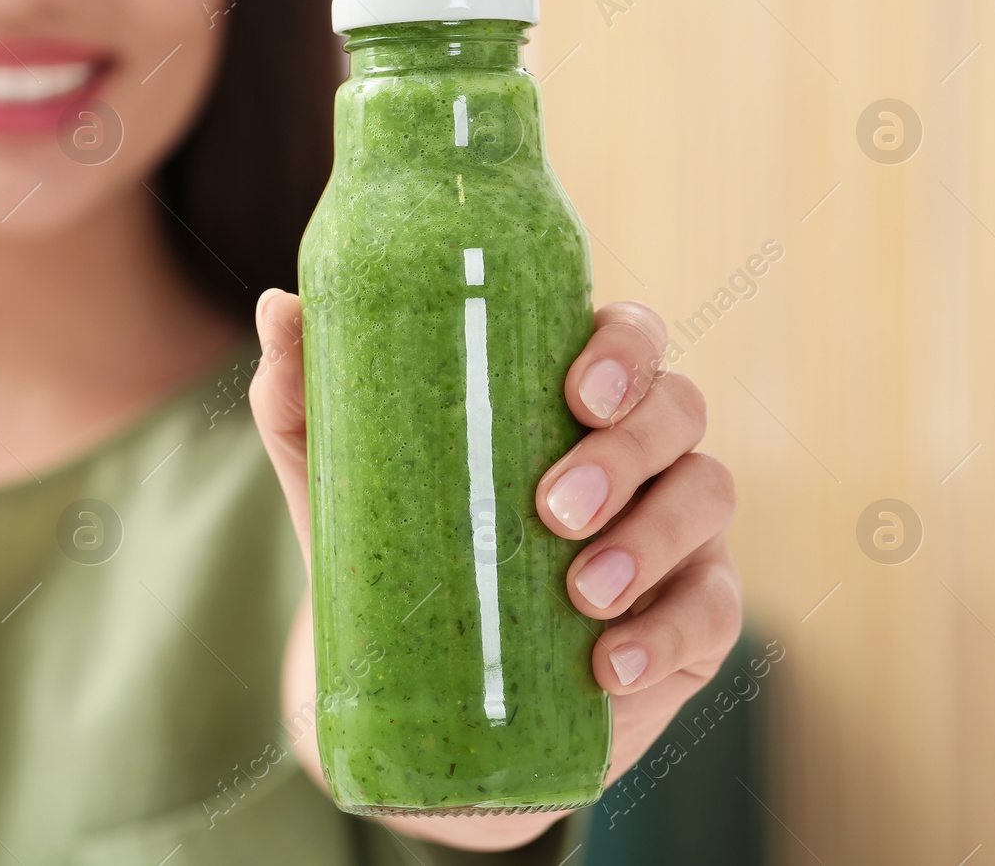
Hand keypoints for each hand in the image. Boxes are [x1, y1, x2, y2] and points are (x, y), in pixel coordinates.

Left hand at [248, 291, 740, 851]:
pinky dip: (667, 633)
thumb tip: (278, 305)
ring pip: (708, 495)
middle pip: (679, 408)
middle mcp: (641, 448)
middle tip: (552, 508)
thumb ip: (307, 398)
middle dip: (625, 452)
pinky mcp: (693, 618)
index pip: (629, 336)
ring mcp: (679, 530)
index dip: (623, 349)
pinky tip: (610, 663)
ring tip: (579, 591)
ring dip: (651, 539)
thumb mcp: (345, 478)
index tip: (577, 391)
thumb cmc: (400, 548)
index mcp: (571, 396)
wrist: (428, 689)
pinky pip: (716, 611)